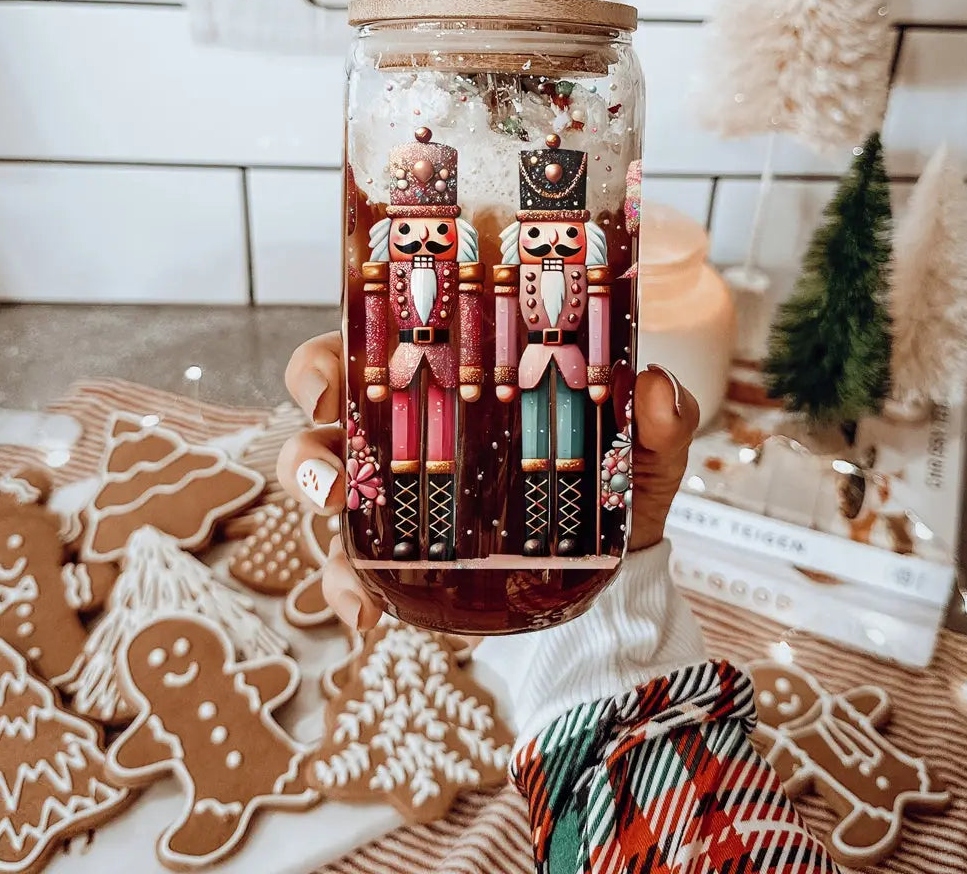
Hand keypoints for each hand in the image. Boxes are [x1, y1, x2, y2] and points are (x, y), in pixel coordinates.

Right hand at [278, 335, 698, 630]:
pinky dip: (345, 591)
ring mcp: (396, 499)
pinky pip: (350, 573)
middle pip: (324, 417)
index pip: (373, 352)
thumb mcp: (642, 449)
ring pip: (322, 485)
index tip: (332, 376)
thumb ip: (659, 418)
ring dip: (312, 496)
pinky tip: (363, 614)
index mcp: (451, 387)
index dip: (332, 356)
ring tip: (334, 512)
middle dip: (307, 433)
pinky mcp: (401, 564)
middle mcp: (408, 435)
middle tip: (331, 463)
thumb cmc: (608, 486)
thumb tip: (654, 387)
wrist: (613, 579)